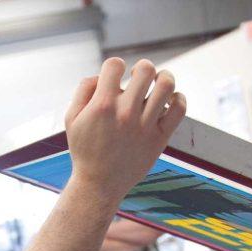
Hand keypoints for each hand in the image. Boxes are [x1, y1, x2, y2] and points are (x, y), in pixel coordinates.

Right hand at [63, 58, 185, 205]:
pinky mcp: (159, 139)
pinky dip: (178, 99)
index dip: (114, 66)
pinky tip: (168, 101)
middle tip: (138, 79)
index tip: (114, 79)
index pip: (115, 64)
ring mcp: (145, 126)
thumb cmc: (85, 150)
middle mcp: (126, 113)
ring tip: (157, 84)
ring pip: (166, 85)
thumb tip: (101, 75)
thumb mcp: (71, 119)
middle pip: (145, 69)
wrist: (99, 185)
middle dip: (141, 68)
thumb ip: (83, 90)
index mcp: (103, 106)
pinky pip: (179, 109)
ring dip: (163, 77)